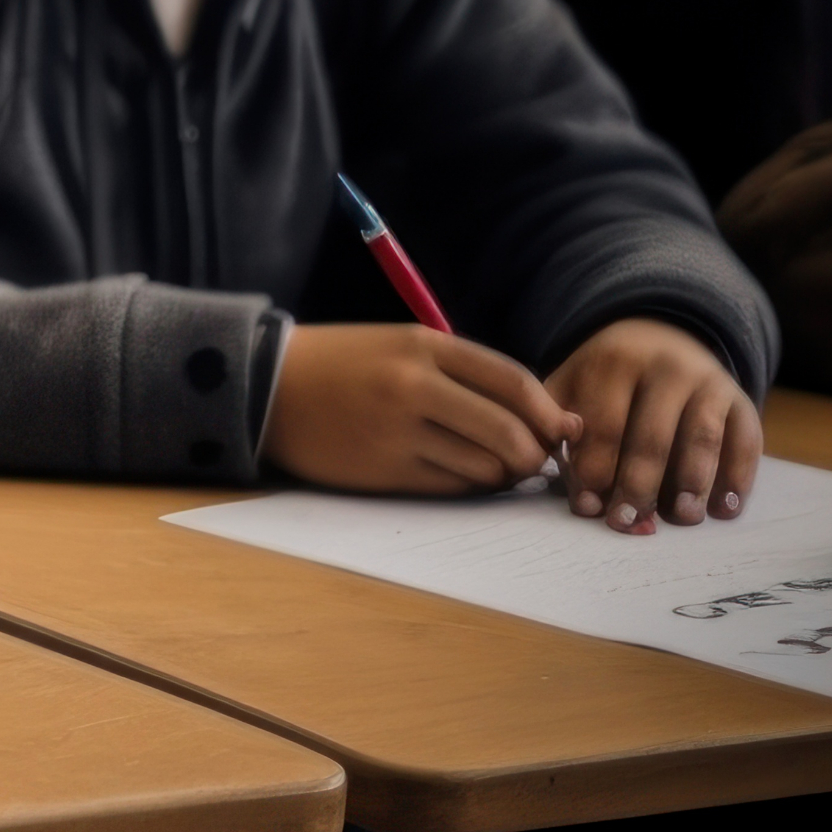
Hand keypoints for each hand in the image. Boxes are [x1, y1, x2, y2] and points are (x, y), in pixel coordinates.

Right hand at [261, 323, 574, 495]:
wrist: (268, 386)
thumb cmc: (346, 365)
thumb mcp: (403, 347)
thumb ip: (469, 376)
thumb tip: (546, 419)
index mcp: (422, 345)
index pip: (514, 381)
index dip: (550, 412)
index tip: (563, 430)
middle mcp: (413, 385)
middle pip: (510, 431)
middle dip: (535, 453)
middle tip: (534, 459)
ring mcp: (397, 430)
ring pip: (486, 466)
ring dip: (501, 473)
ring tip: (490, 464)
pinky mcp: (384, 469)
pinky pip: (453, 486)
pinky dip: (467, 484)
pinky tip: (454, 471)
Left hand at [549, 318, 760, 529]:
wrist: (659, 336)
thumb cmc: (604, 380)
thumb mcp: (572, 387)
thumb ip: (561, 432)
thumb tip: (580, 494)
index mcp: (615, 361)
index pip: (604, 424)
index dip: (595, 470)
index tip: (588, 507)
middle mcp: (667, 367)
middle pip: (653, 436)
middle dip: (639, 485)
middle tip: (628, 521)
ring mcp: (709, 383)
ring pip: (702, 438)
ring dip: (693, 483)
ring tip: (682, 517)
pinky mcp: (741, 401)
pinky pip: (745, 442)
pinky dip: (738, 477)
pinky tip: (724, 509)